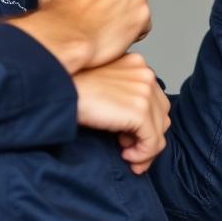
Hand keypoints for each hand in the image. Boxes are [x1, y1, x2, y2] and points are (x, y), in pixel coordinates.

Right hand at [74, 53, 170, 174]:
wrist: (59, 90)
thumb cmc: (73, 90)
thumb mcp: (106, 86)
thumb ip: (125, 96)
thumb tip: (135, 129)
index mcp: (137, 64)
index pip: (155, 100)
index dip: (146, 123)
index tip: (128, 138)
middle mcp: (146, 73)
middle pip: (162, 115)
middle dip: (148, 136)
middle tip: (127, 148)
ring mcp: (145, 91)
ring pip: (160, 131)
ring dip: (145, 148)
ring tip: (126, 154)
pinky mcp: (141, 111)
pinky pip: (153, 142)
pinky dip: (142, 155)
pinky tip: (126, 156)